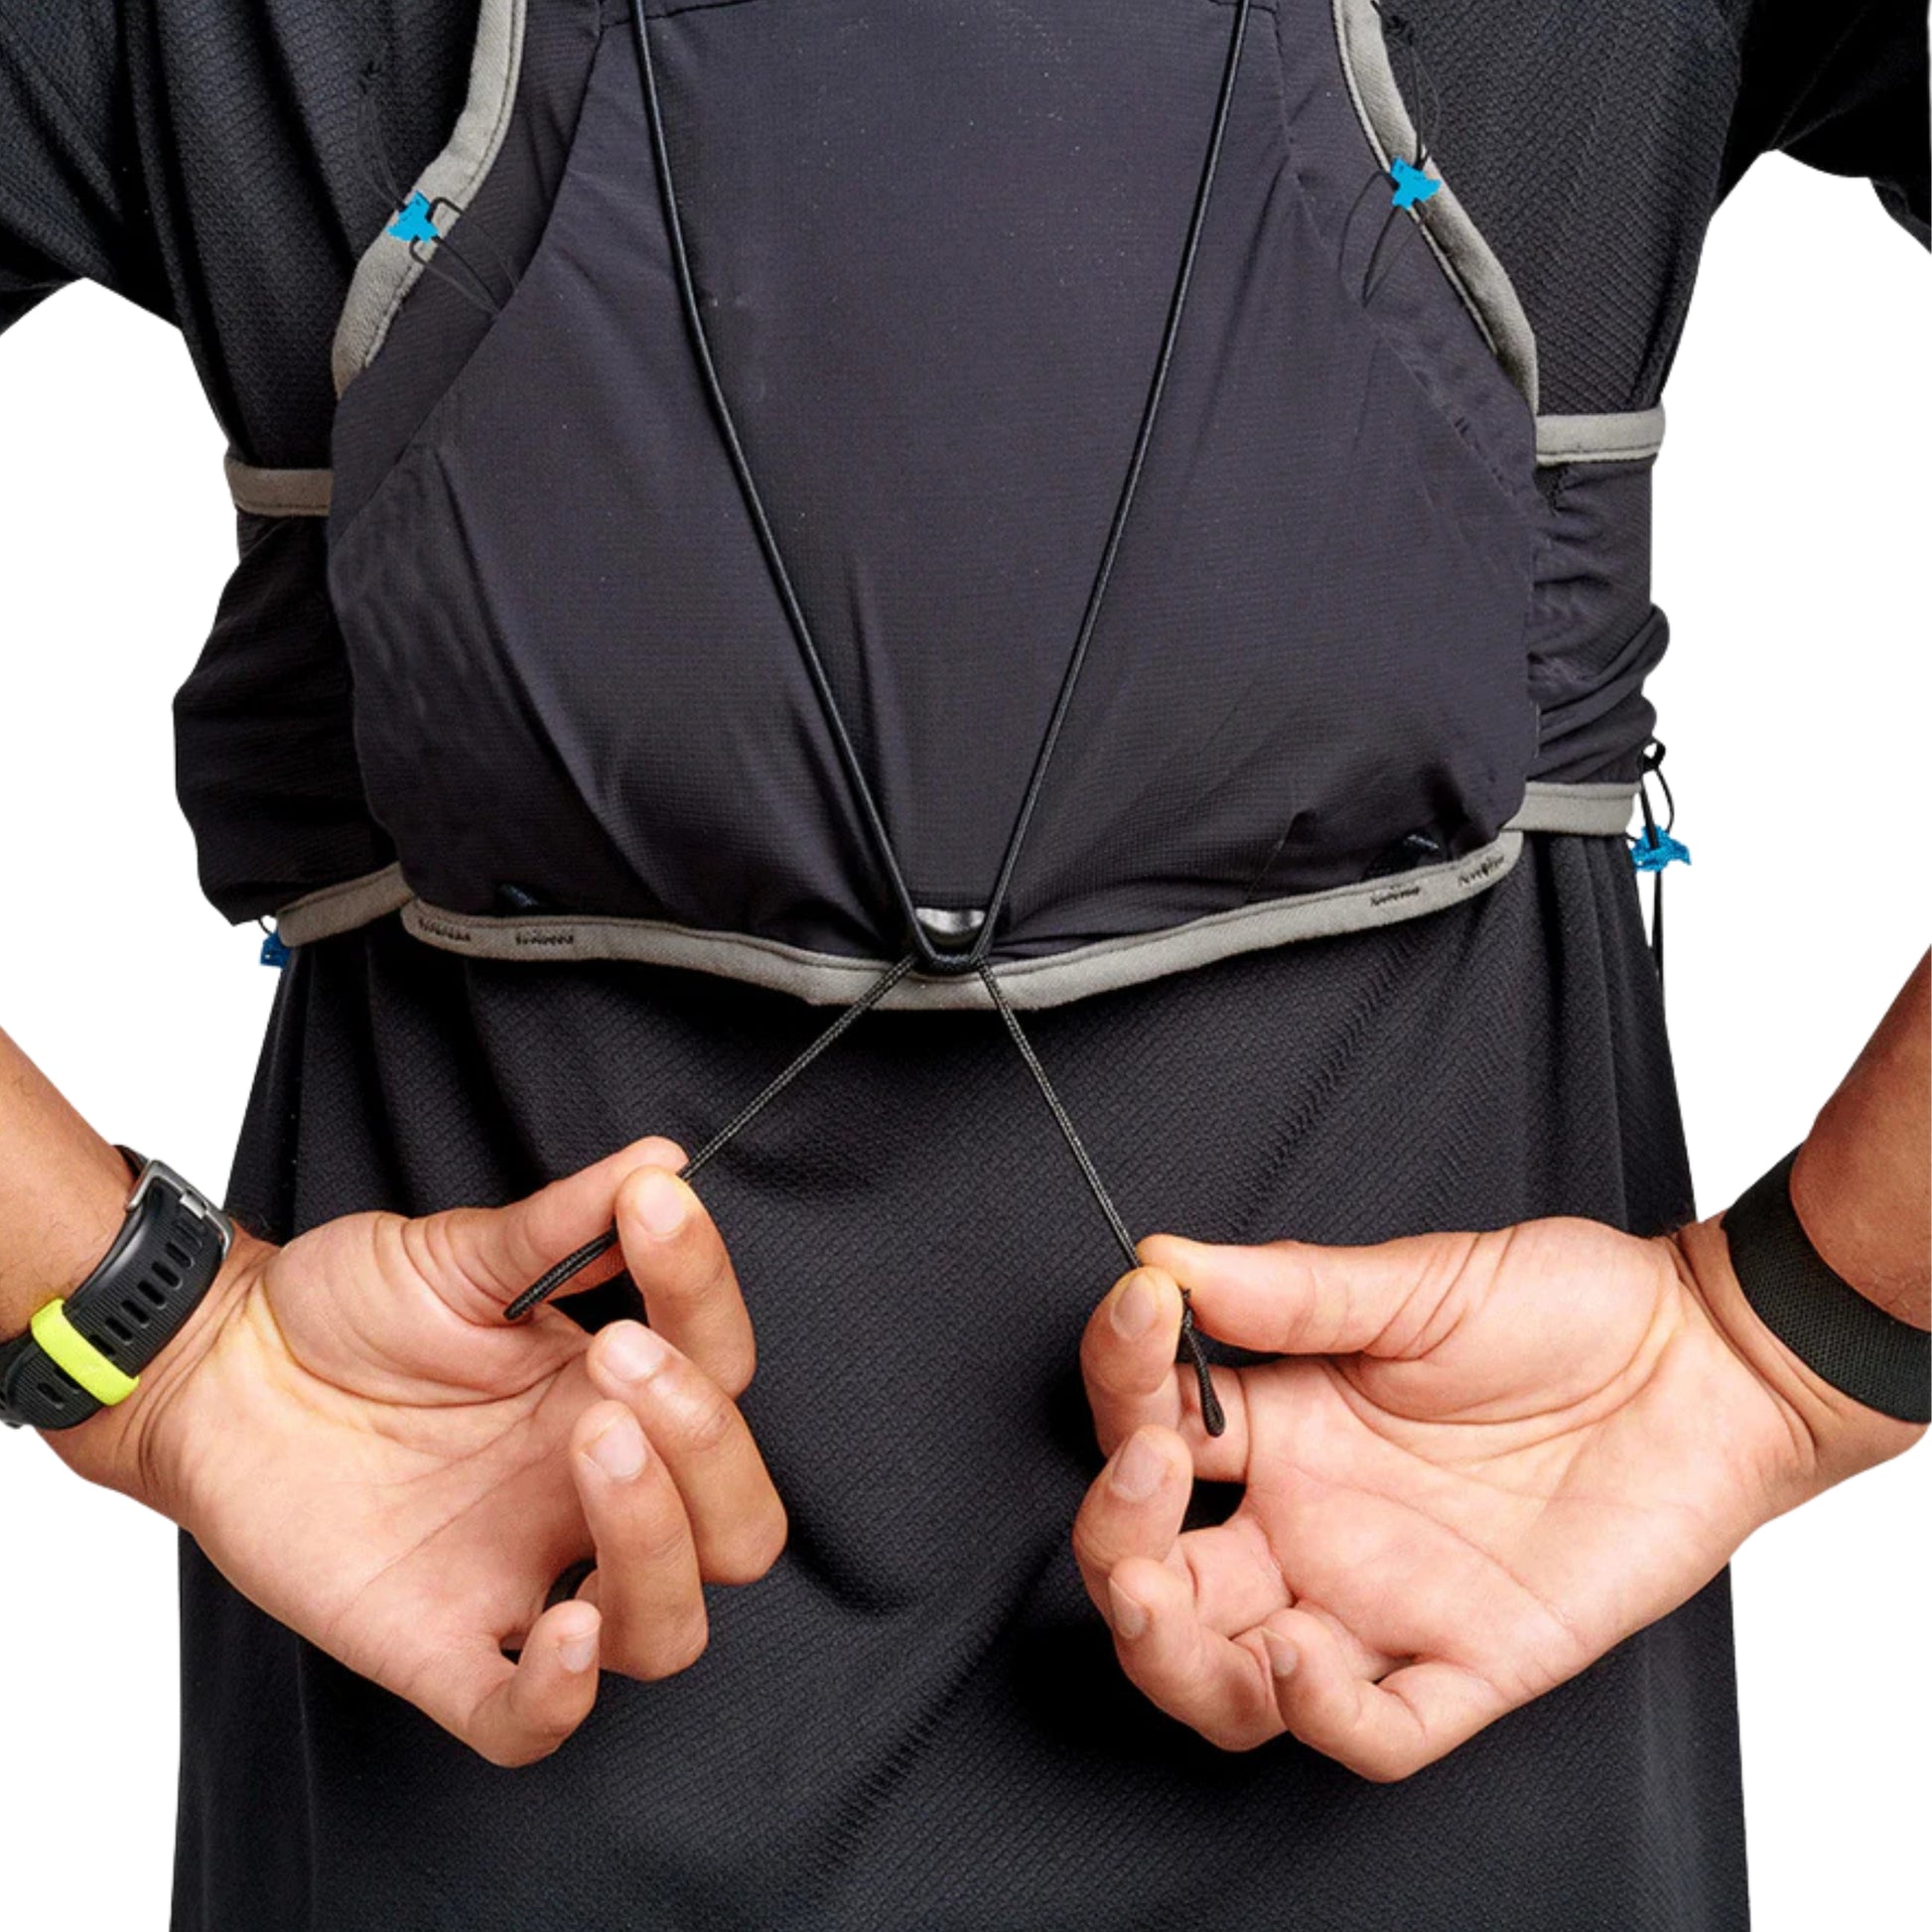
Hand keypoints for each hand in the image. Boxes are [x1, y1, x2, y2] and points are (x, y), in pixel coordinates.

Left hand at [56, 1140, 784, 1764]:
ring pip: (664, 1628)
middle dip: (707, 1444)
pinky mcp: (437, 1647)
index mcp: (611, 1397)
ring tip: (594, 1443)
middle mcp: (589, 1498)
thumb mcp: (459, 1250)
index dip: (705, 1293)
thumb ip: (563, 1223)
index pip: (724, 1371)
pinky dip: (563, 1694)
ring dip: (658, 1541)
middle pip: (737, 1527)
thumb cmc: (345, 1310)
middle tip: (619, 1358)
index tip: (653, 1208)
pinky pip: (526, 1723)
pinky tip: (563, 1624)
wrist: (217, 1365)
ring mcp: (522, 1577)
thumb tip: (661, 1160)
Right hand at [1074, 1214, 1920, 1778]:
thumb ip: (1291, 1287)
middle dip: (1116, 1544)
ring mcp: (1382, 1600)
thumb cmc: (1564, 1310)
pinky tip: (1300, 1655)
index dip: (1121, 1379)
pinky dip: (1319, 1716)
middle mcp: (1310, 1523)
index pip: (1149, 1426)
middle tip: (1145, 1476)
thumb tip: (1162, 1257)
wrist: (1706, 1360)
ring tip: (1157, 1592)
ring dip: (1173, 1653)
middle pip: (1158, 1579)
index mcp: (1283, 1426)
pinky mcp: (1471, 1661)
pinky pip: (1376, 1729)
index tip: (1139, 1308)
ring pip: (1231, 1681)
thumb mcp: (1418, 1282)